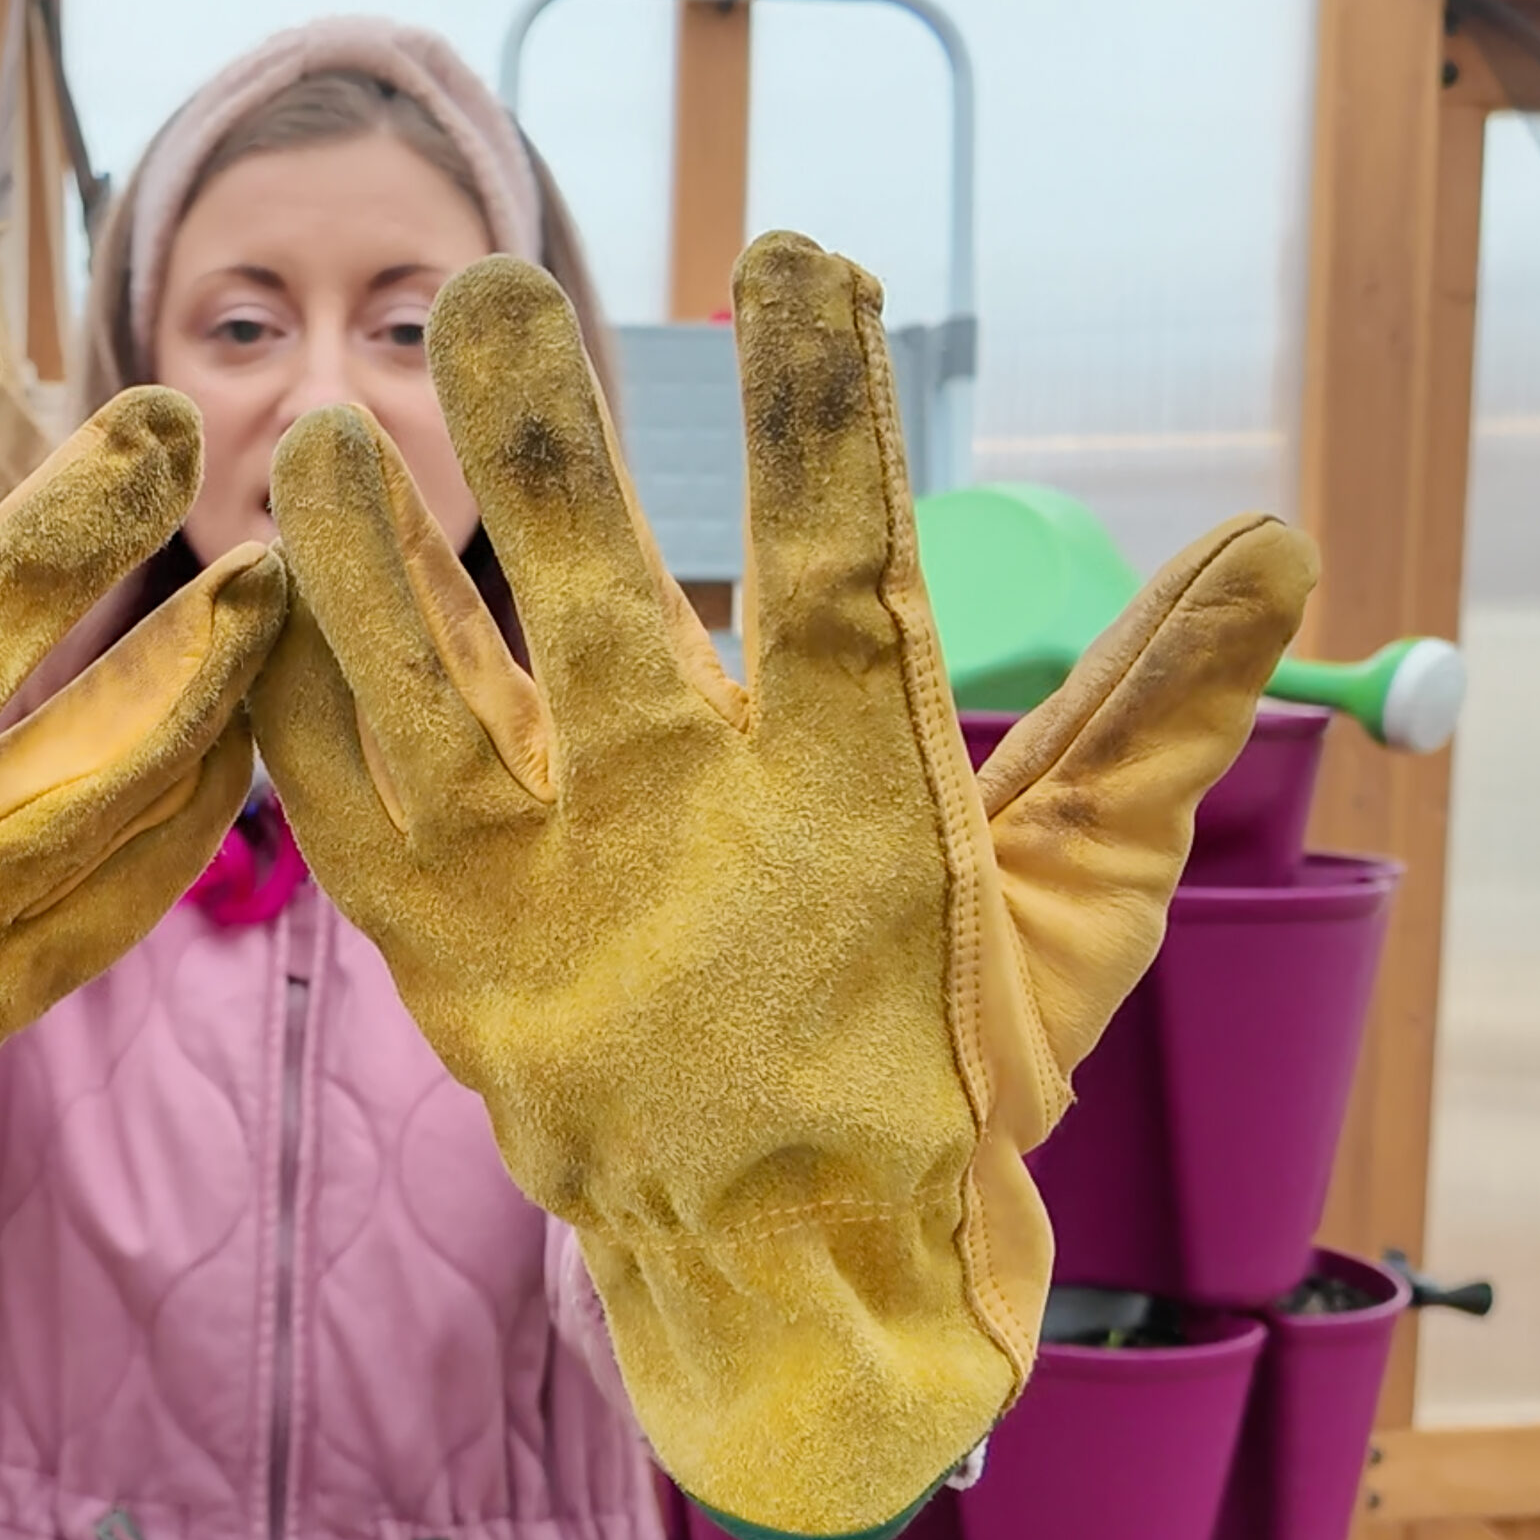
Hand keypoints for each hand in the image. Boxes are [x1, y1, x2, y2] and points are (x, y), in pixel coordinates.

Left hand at [250, 235, 1312, 1539]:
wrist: (793, 1276)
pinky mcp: (437, 955)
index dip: (816, 421)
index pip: (838, 580)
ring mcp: (535, 904)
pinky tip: (264, 602)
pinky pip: (337, 811)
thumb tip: (1275, 542)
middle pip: (593, 612)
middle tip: (494, 289)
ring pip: (424, 703)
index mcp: (851, 819)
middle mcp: (676, 846)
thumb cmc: (939, 1075)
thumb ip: (1152, 717)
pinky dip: (296, 707)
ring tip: (329, 429)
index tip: (793, 263)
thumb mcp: (1076, 900)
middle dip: (539, 444)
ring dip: (368, 561)